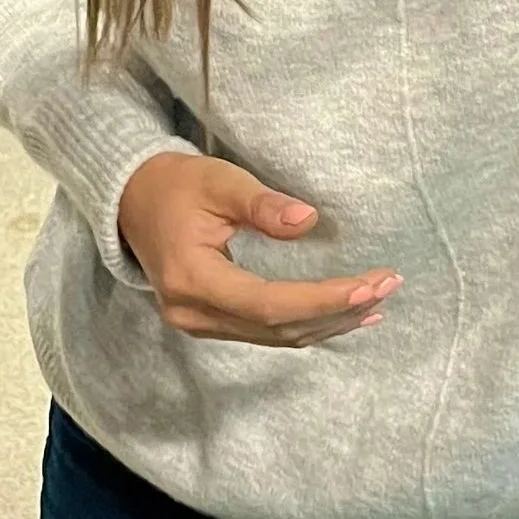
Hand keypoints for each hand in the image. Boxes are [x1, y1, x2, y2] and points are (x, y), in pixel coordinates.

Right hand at [118, 151, 397, 345]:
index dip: (322, 300)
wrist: (131, 201)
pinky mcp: (211, 322)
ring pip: (277, 337)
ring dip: (330, 322)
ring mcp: (199, 324)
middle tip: (387, 285)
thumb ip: (261, 204)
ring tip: (377, 301)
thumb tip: (309, 221)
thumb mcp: (217, 181)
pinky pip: (267, 333)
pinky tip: (345, 317)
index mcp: (191, 279)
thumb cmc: (174, 185)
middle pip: (278, 328)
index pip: (268, 304)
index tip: (369, 283)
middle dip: (338, 310)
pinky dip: (309, 325)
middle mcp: (193, 313)